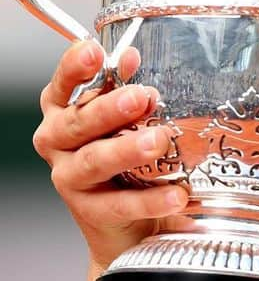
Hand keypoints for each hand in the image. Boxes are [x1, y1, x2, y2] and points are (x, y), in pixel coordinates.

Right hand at [33, 39, 188, 269]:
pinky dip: (150, 199)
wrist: (129, 228)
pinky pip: (120, 204)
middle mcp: (59, 143)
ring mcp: (70, 178)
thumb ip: (129, 94)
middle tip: (141, 97)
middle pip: (77, 122)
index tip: (94, 52)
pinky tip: (176, 194)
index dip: (75, 68)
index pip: (63, 86)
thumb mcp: (129, 125)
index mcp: (65, 113)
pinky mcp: (90, 212)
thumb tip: (133, 58)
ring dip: (127, 149)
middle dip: (109, 108)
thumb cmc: (128, 166)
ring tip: (159, 140)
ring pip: (94, 161)